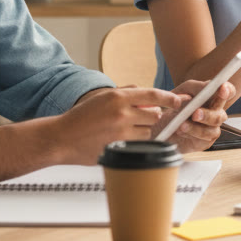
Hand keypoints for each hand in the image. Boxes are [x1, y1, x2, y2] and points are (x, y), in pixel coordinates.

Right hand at [56, 87, 184, 163]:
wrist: (61, 137)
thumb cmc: (80, 118)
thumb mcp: (102, 97)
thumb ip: (126, 93)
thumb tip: (147, 93)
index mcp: (117, 96)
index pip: (153, 94)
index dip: (169, 98)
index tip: (179, 100)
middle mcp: (122, 112)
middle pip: (155, 114)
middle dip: (150, 116)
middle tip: (137, 118)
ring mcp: (121, 131)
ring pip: (148, 130)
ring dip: (142, 130)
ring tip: (123, 129)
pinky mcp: (119, 146)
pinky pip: (138, 143)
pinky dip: (134, 142)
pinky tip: (119, 138)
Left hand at [155, 80, 235, 153]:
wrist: (163, 125)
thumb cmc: (176, 105)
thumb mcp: (181, 91)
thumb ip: (195, 88)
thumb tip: (205, 87)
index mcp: (214, 97)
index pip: (228, 92)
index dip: (228, 90)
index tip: (222, 87)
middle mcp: (216, 112)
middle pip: (221, 115)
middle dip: (208, 114)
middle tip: (196, 113)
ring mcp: (212, 128)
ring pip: (212, 129)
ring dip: (197, 127)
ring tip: (182, 125)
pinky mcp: (205, 141)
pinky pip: (203, 139)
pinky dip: (191, 134)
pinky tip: (180, 130)